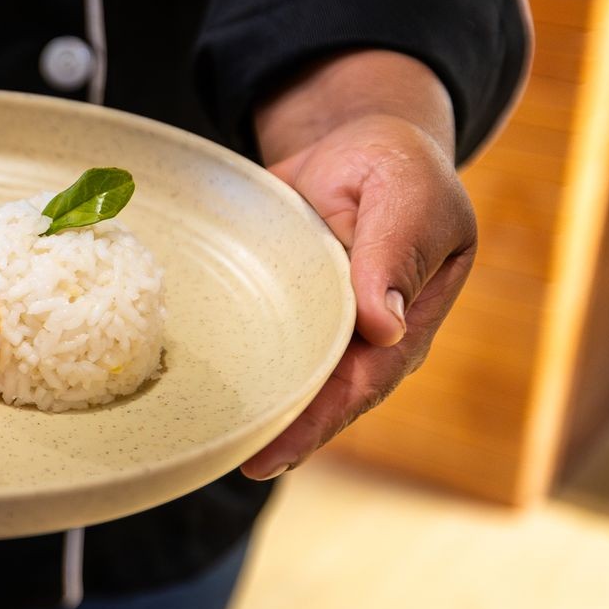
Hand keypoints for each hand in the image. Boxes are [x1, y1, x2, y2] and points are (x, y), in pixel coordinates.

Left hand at [241, 51, 476, 479]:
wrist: (360, 143)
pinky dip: (235, 368)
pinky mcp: (289, 312)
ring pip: (288, 380)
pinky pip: (262, 346)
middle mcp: (364, 340)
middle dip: (279, 436)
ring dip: (255, 412)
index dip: (318, 422)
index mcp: (407, 321)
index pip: (363, 384)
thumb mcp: (408, 196)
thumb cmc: (398, 169)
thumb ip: (396, 254)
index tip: (272, 454)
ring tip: (207, 447)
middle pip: (321, 398)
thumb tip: (385, 328)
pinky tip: (200, 396)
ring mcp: (324, 329)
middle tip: (228, 464)